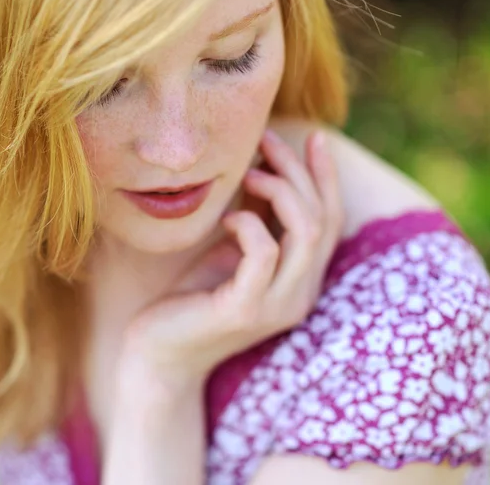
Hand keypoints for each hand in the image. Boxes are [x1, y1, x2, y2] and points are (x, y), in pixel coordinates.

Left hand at [118, 128, 344, 389]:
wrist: (158, 353)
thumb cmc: (193, 296)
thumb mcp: (233, 248)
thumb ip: (257, 216)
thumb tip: (265, 167)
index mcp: (302, 279)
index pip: (331, 221)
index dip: (327, 178)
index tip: (316, 137)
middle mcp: (301, 294)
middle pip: (321, 219)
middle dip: (298, 171)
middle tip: (269, 139)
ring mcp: (277, 305)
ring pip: (304, 231)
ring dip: (280, 189)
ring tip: (249, 171)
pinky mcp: (245, 310)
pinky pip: (264, 252)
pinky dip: (248, 223)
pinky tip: (227, 217)